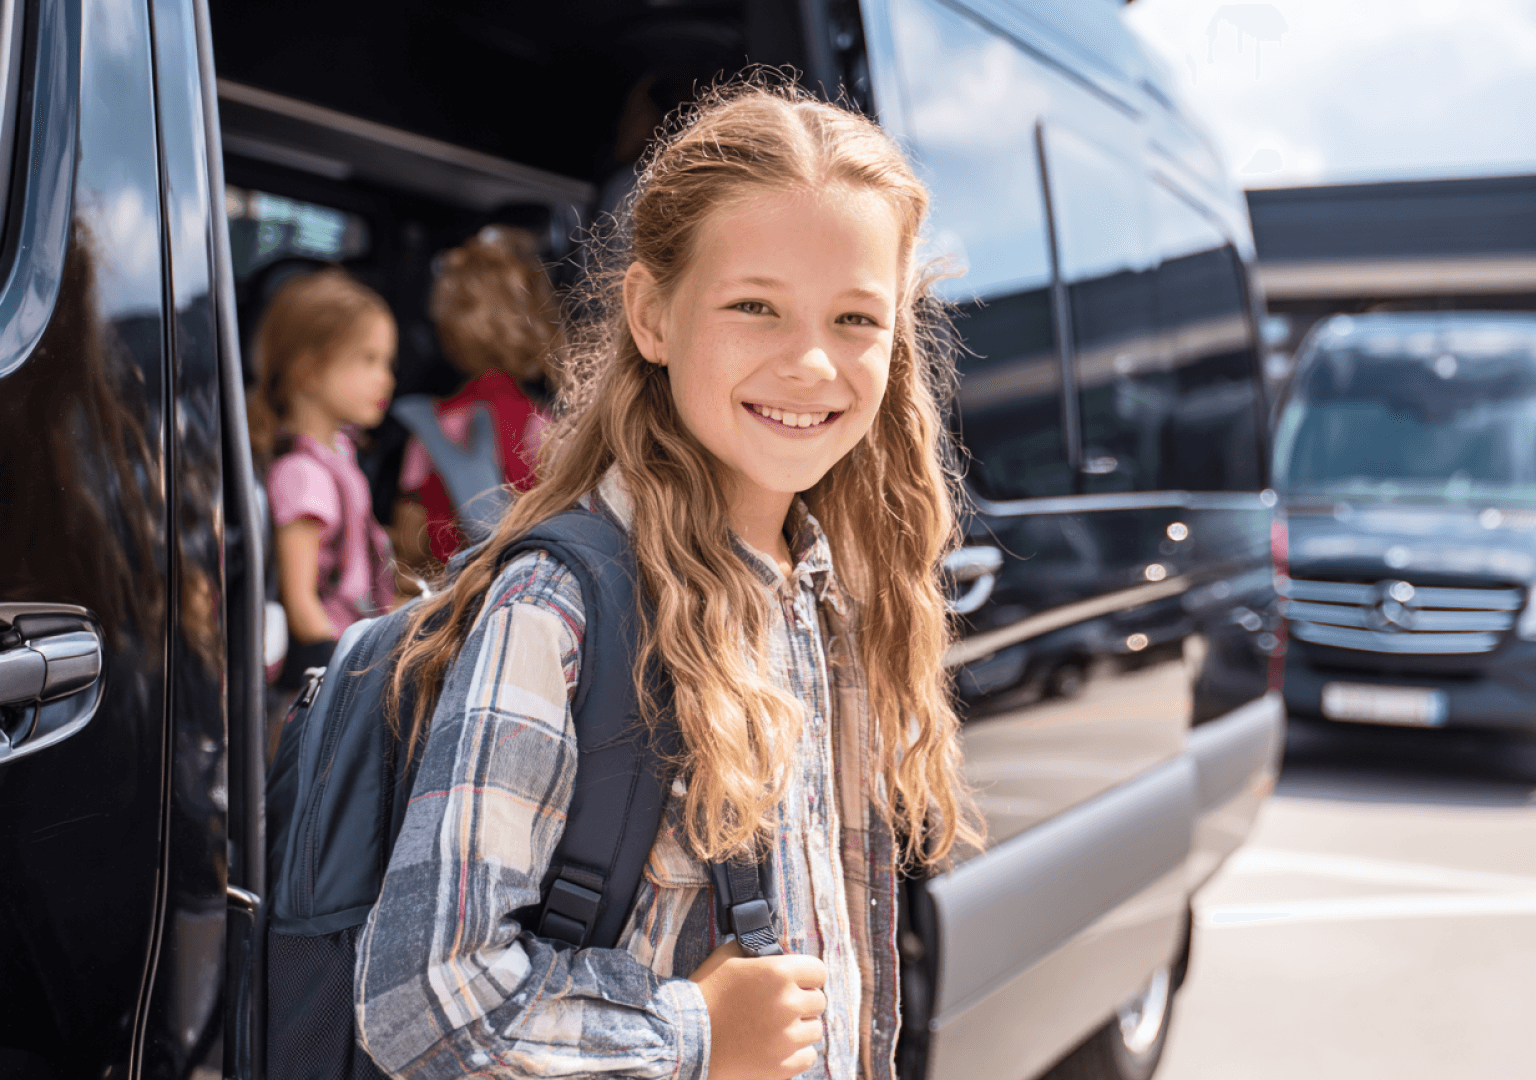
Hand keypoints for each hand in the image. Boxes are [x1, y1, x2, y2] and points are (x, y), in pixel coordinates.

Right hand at [689, 939, 826, 1079]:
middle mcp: (788, 1004)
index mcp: (777, 973)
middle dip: (802, 1001)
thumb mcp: (726, 958)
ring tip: (776, 1026)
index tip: (799, 981)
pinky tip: (777, 1046)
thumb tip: (774, 949)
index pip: (818, 970)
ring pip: (814, 1030)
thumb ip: (755, 950)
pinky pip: (807, 1056)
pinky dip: (796, 1053)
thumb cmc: (704, 994)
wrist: (684, 1040)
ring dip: (800, 1027)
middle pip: (818, 1001)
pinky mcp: (781, 1066)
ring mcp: (786, 1039)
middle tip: (780, 1005)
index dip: (808, 974)